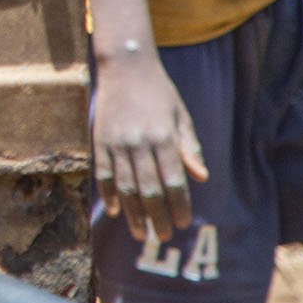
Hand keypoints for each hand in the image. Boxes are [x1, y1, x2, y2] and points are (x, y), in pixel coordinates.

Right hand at [93, 48, 209, 242]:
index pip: (173, 180)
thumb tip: (202, 178)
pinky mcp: (100, 139)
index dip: (178, 205)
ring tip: (141, 233)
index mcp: (163, 136)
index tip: (182, 223)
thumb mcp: (181, 116)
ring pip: (125, 186)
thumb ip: (189, 148)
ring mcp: (117, 141)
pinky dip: (109, 194)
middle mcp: (139, 141)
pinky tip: (116, 211)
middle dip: (157, 217)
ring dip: (133, 213)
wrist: (125, 65)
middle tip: (163, 237)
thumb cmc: (159, 92)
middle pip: (149, 189)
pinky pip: (103, 173)